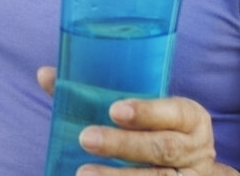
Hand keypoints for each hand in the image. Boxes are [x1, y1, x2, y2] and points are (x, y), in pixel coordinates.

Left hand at [37, 67, 222, 175]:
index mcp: (190, 118)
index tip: (114, 110)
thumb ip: (97, 94)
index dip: (146, 111)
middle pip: (162, 148)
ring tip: (83, 174)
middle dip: (123, 145)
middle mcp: (194, 150)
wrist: (191, 171)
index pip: (174, 112)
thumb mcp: (143, 110)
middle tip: (86, 139)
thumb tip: (45, 74)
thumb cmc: (154, 129)